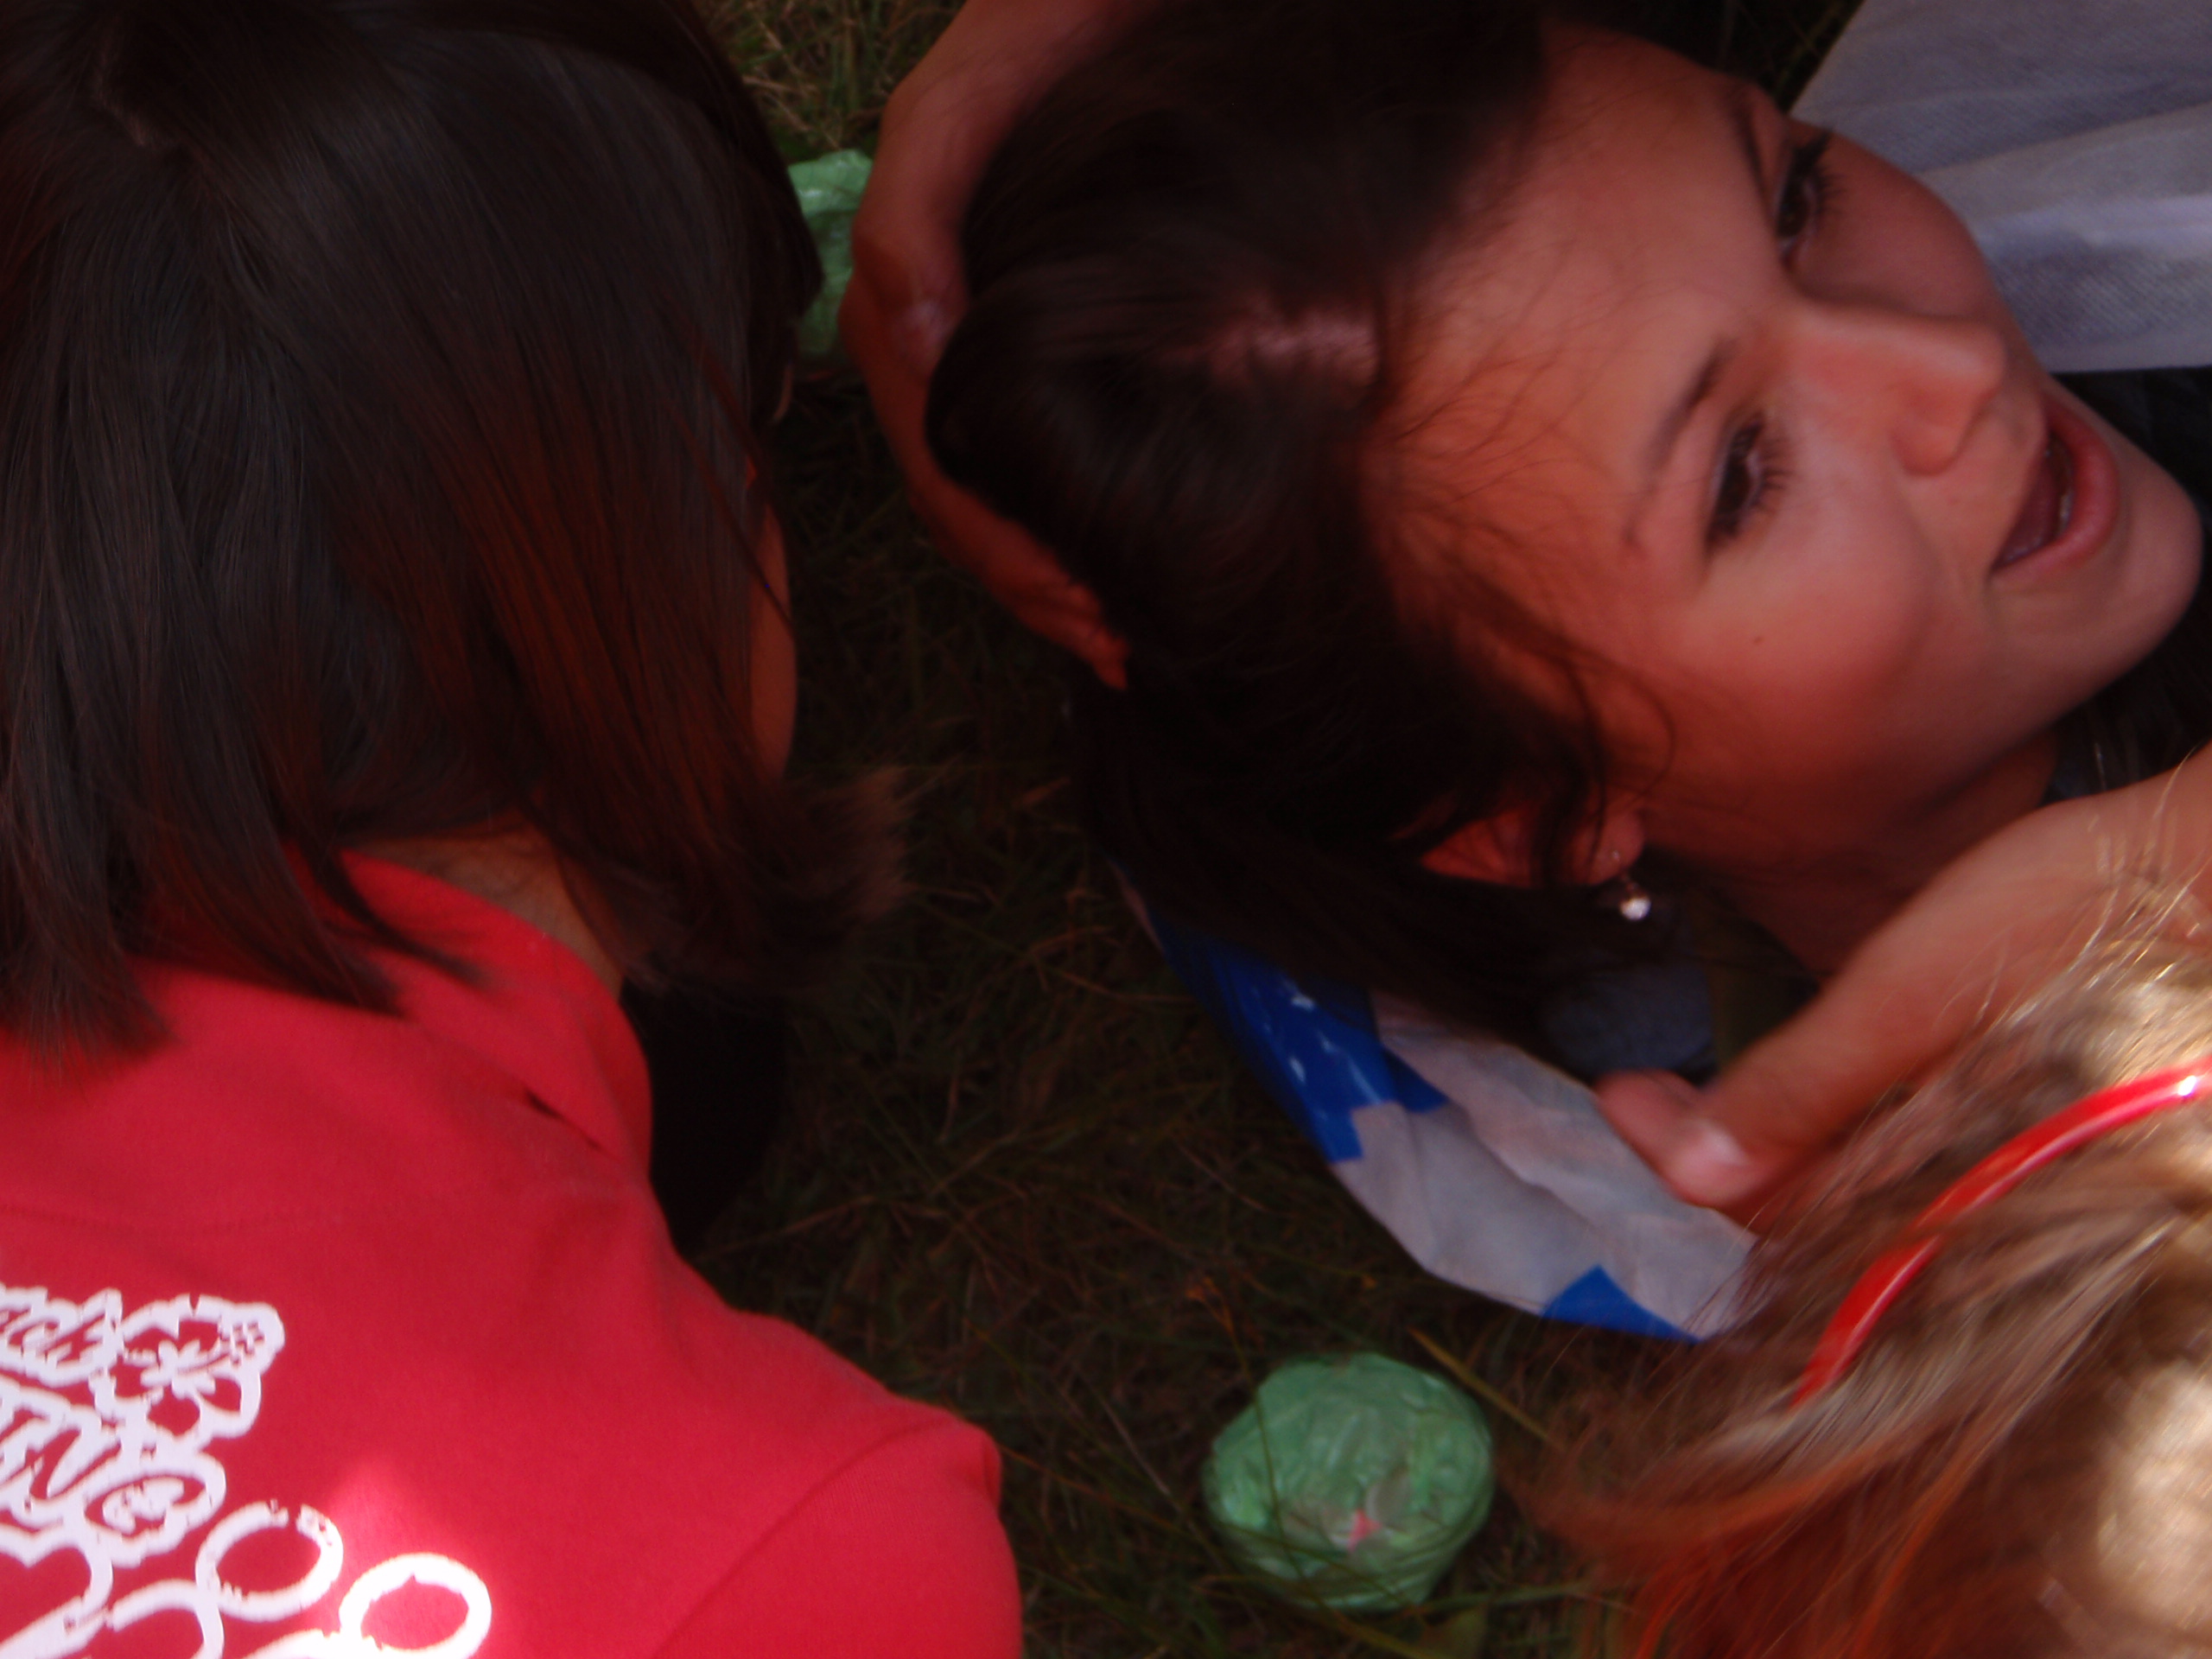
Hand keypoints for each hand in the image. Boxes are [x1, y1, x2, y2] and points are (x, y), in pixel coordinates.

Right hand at [841, 0, 1144, 682]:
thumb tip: (899, 327)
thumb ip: (918, 197)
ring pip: (974, 488)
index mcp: (910, 276)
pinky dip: (1052, 531)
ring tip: (1114, 641)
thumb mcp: (974, 95)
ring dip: (1035, 577)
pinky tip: (1102, 585)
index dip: (990, 530)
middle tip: (1111, 640)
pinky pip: (1011, 457)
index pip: (929, 438)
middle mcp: (930, 318)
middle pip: (949, 485)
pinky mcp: (1020, 347)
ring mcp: (972, 335)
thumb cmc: (1055, 23)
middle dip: (1022, 574)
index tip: (1072, 590)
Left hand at [1597, 752, 2211, 1224]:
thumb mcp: (1910, 997)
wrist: (2208, 873)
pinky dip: (1837, 1127)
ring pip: (1854, 1186)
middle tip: (1644, 1094)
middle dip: (1718, 1161)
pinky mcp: (2022, 1123)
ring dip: (1768, 1145)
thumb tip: (1686, 1178)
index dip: (1679, 1155)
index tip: (1616, 1090)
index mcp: (1942, 1189)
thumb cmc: (2065, 920)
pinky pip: (1908, 1155)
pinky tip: (1808, 1083)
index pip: (1774, 1211)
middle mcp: (1973, 1200)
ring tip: (1695, 1090)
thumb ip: (1805, 1091)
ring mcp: (2001, 1164)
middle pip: (1811, 1216)